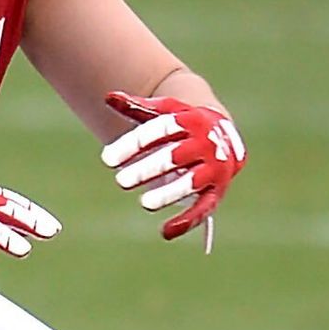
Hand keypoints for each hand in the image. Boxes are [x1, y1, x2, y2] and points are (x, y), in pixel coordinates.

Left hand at [100, 92, 246, 241]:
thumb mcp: (163, 112)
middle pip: (174, 157)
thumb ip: (136, 107)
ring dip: (169, 193)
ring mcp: (213, 168)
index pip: (159, 131)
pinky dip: (187, 221)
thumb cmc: (183, 123)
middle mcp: (205, 144)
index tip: (106, 159)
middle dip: (148, 169)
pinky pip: (203, 208)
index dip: (132, 145)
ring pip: (190, 182)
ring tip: (145, 203)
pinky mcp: (216, 191)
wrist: (222, 133)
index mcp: (190, 120)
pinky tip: (166, 232)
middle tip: (121, 181)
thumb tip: (108, 98)